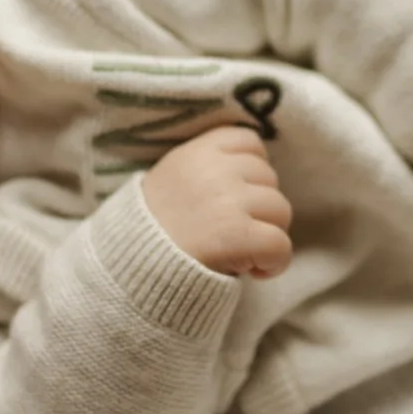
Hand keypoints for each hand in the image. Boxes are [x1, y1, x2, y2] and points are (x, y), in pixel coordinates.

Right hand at [140, 126, 294, 278]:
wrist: (131, 269)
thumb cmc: (158, 229)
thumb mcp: (175, 176)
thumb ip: (210, 164)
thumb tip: (258, 166)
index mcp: (198, 151)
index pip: (250, 143)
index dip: (251, 173)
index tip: (235, 198)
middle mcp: (215, 170)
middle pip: (270, 178)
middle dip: (259, 207)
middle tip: (232, 231)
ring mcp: (228, 200)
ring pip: (281, 210)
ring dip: (268, 233)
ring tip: (239, 250)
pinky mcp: (238, 234)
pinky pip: (281, 244)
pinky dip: (275, 262)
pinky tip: (255, 271)